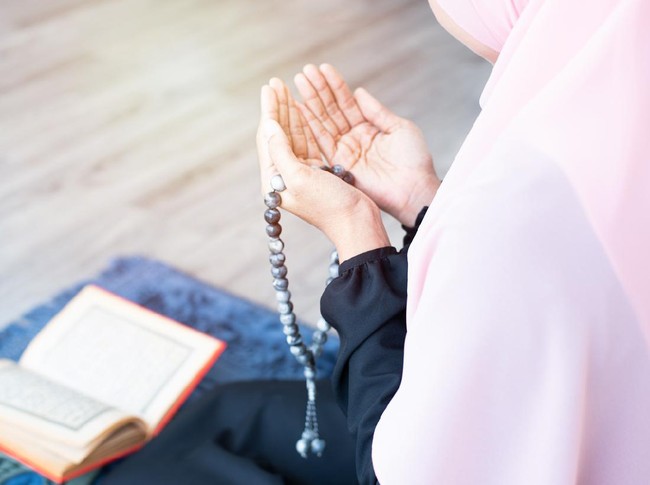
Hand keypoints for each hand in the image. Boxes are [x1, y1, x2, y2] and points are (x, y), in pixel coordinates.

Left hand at [257, 79, 389, 260]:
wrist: (357, 224)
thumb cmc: (330, 206)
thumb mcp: (301, 178)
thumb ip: (281, 151)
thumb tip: (269, 125)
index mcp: (275, 180)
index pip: (268, 138)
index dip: (269, 110)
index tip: (270, 87)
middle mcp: (284, 176)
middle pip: (278, 134)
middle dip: (277, 107)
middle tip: (276, 83)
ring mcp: (301, 174)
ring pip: (292, 136)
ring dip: (290, 112)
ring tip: (286, 89)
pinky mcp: (318, 172)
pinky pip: (306, 142)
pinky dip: (304, 124)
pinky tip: (302, 109)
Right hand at [294, 64, 440, 225]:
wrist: (414, 189)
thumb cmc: (414, 160)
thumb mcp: (399, 128)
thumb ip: (376, 111)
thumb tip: (358, 91)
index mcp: (369, 128)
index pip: (347, 103)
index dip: (335, 85)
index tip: (322, 68)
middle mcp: (354, 138)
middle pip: (332, 110)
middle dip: (318, 90)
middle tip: (305, 71)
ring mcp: (345, 151)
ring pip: (324, 122)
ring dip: (311, 102)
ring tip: (299, 81)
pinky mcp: (339, 164)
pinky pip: (321, 141)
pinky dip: (310, 124)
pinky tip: (300, 107)